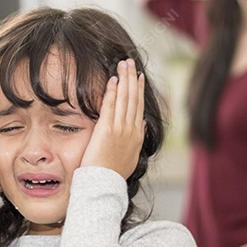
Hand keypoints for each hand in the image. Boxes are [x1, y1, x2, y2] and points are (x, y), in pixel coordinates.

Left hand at [80, 59, 144, 179]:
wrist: (104, 185)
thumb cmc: (113, 173)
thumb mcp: (130, 156)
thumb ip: (136, 138)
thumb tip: (141, 124)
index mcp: (137, 136)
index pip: (139, 107)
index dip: (139, 90)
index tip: (138, 77)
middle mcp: (131, 130)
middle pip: (133, 98)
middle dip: (132, 78)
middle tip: (130, 62)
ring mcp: (120, 129)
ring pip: (124, 99)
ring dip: (123, 79)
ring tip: (122, 64)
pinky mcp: (106, 130)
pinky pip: (110, 106)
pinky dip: (112, 91)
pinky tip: (113, 79)